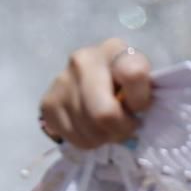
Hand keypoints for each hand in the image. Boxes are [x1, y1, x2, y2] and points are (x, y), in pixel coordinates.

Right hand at [38, 38, 152, 148]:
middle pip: (104, 113)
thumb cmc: (122, 81)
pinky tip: (90, 128)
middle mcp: (82, 62)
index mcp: (113, 50)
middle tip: (124, 127)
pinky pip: (74, 138)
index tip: (139, 107)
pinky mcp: (48, 103)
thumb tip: (132, 120)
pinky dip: (88, 141)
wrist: (87, 78)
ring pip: (90, 132)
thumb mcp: (141, 79)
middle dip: (120, 129)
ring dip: (104, 137)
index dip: (140, 101)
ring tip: (106, 127)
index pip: (133, 75)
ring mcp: (61, 82)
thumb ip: (143, 92)